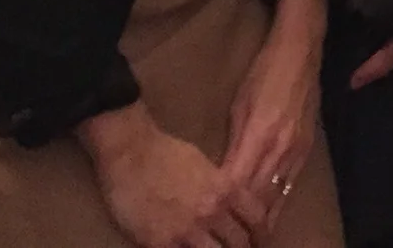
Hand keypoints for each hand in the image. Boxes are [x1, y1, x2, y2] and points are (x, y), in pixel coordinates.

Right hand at [81, 103, 265, 247]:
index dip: (262, 234)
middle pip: (240, 244)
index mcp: (225, 189)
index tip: (261, 241)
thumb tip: (230, 206)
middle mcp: (211, 212)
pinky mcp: (159, 243)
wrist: (130, 152)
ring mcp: (185, 231)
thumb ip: (220, 188)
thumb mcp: (204, 166)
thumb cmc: (167, 152)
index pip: (256, 219)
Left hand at [220, 0, 325, 230]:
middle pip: (258, 198)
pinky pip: (289, 185)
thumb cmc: (264, 73)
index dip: (222, 208)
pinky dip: (276, 204)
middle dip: (241, 224)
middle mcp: (281, 149)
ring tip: (245, 240)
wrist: (302, 52)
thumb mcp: (239, 106)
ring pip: (276, 197)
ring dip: (260, 221)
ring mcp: (297, 151)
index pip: (237, 184)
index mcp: (259, 136)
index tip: (206, 222)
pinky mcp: (307, 149)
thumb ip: (233, 143)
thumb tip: (220, 175)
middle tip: (224, 239)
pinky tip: (266, 218)